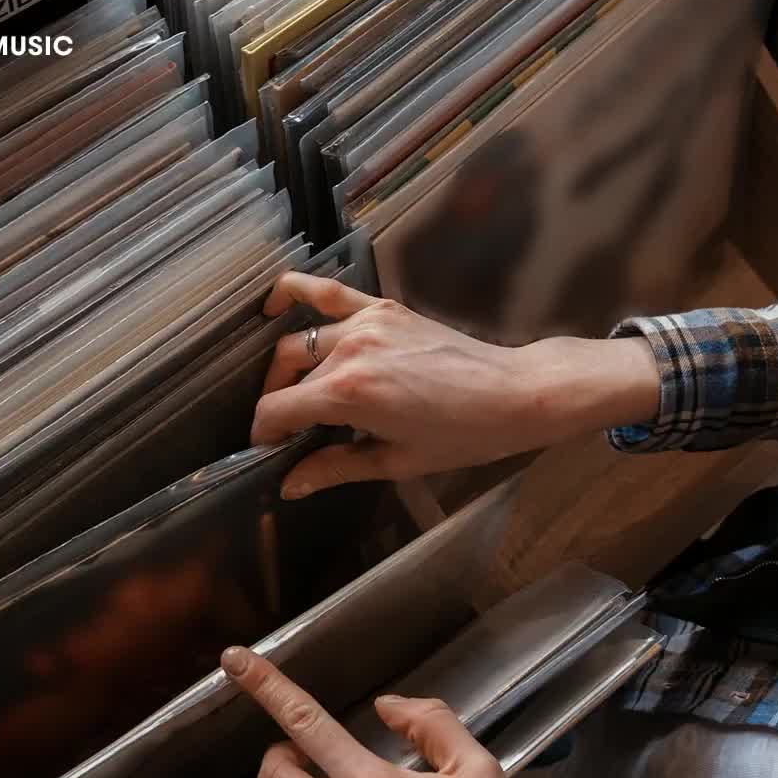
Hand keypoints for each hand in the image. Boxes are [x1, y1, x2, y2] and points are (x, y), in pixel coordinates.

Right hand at [253, 273, 659, 497]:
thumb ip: (335, 467)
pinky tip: (275, 302)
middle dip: (276, 403)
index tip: (265, 449)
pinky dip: (296, 291)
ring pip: (301, 339)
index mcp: (349, 393)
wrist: (512, 394)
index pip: (278, 409)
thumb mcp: (395, 461)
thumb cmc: (462, 435)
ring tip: (288, 387)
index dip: (264, 433)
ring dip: (286, 364)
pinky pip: (328, 292)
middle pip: (285, 372)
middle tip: (285, 429)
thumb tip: (289, 486)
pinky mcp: (383, 307)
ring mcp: (366, 322)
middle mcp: (350, 350)